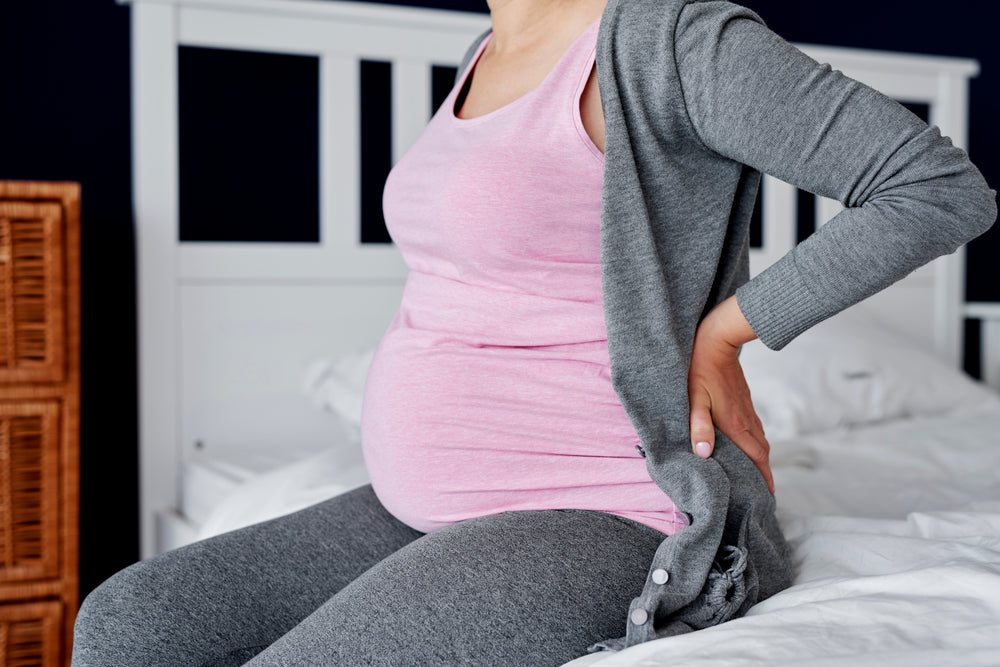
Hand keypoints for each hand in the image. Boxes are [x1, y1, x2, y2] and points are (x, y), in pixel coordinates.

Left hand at [687, 296, 773, 492]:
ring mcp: (747, 409)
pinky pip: (755, 427)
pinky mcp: (744, 400)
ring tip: (759, 473)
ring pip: (760, 439)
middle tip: (765, 491)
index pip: (755, 458)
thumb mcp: (694, 400)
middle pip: (762, 452)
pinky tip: (749, 443)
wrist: (717, 340)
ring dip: (762, 458)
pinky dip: (757, 442)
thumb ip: (699, 427)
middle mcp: (746, 419)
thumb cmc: (700, 370)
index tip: (768, 496)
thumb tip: (705, 454)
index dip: (763, 478)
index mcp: (735, 424)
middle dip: (765, 473)